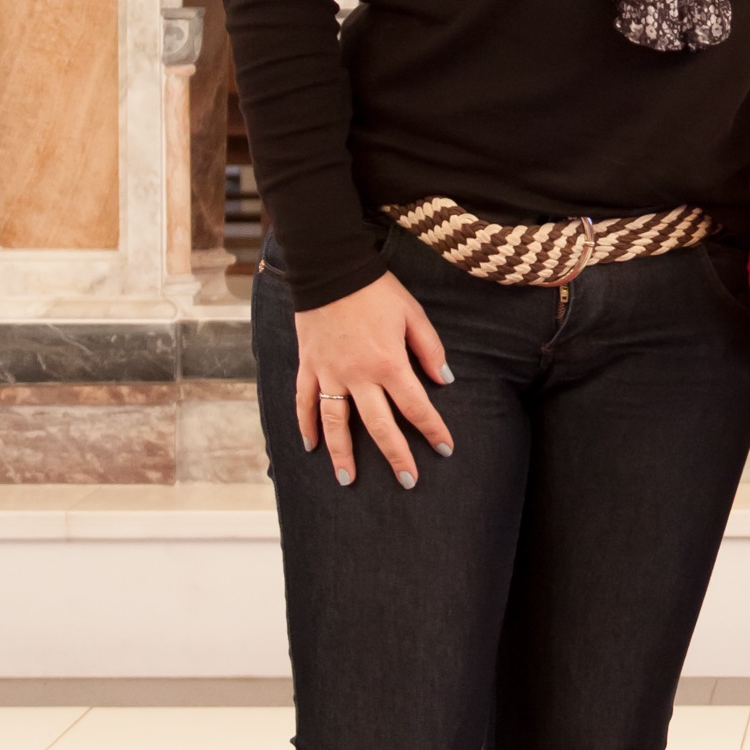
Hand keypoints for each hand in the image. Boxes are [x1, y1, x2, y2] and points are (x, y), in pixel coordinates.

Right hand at [293, 272, 454, 488]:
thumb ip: (430, 349)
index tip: (445, 449)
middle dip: (396, 456)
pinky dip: (306, 425)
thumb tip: (444, 380)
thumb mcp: (413, 313)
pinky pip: (304, 401)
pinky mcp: (308, 365)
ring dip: (342, 454)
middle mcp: (358, 375)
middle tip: (408, 482)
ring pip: (336, 423)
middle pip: (379, 425)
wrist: (331, 268)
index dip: (433, 430)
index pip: (416, 406)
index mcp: (389, 363)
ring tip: (348, 480)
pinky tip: (311, 446)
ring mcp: (329, 373)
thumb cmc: (376, 290)